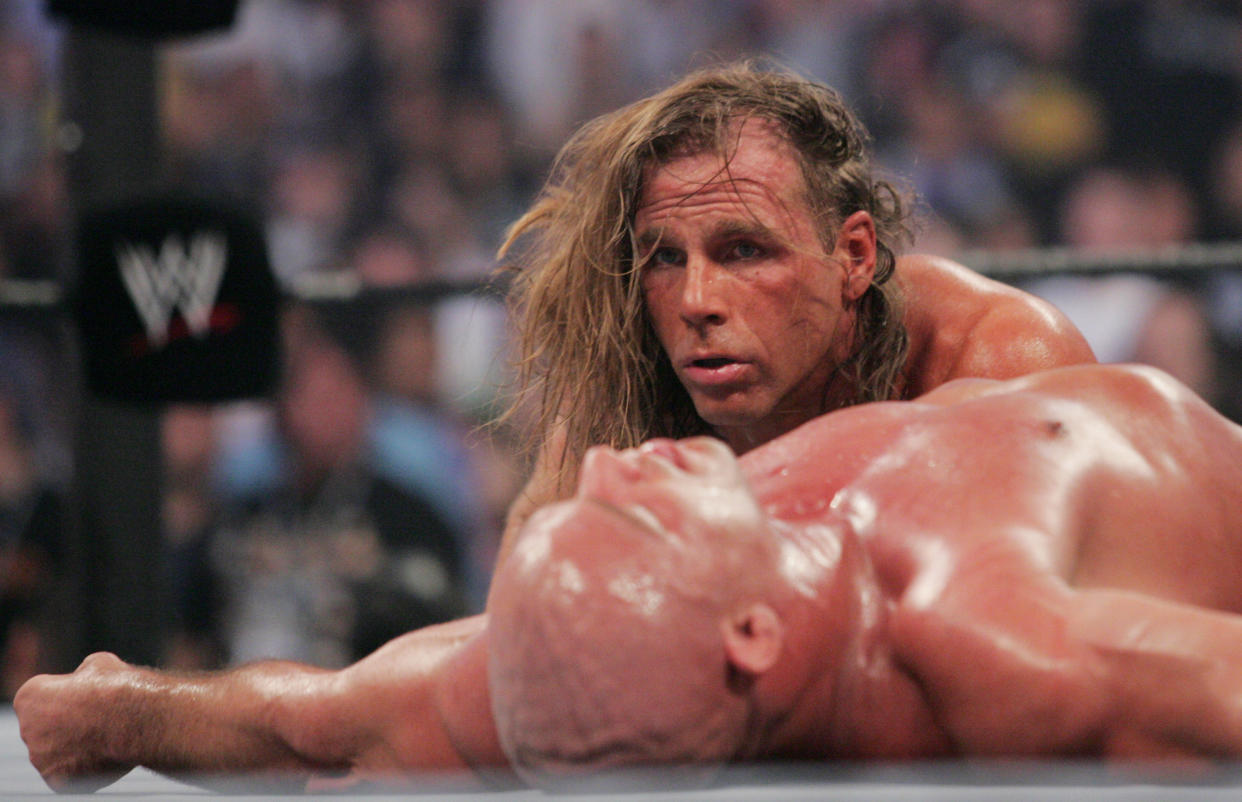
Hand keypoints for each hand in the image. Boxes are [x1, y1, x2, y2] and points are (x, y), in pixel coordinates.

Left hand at [15, 652, 135, 791]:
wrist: (133, 719)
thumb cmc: (116, 688)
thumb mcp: (99, 664)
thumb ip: (82, 674)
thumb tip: (86, 677)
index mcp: (30, 696)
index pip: (42, 698)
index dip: (68, 695)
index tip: (89, 696)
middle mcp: (27, 728)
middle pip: (46, 727)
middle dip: (68, 723)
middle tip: (98, 717)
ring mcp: (40, 757)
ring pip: (56, 752)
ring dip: (75, 745)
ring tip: (106, 734)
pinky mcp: (56, 780)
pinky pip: (68, 773)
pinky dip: (83, 766)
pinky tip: (104, 752)